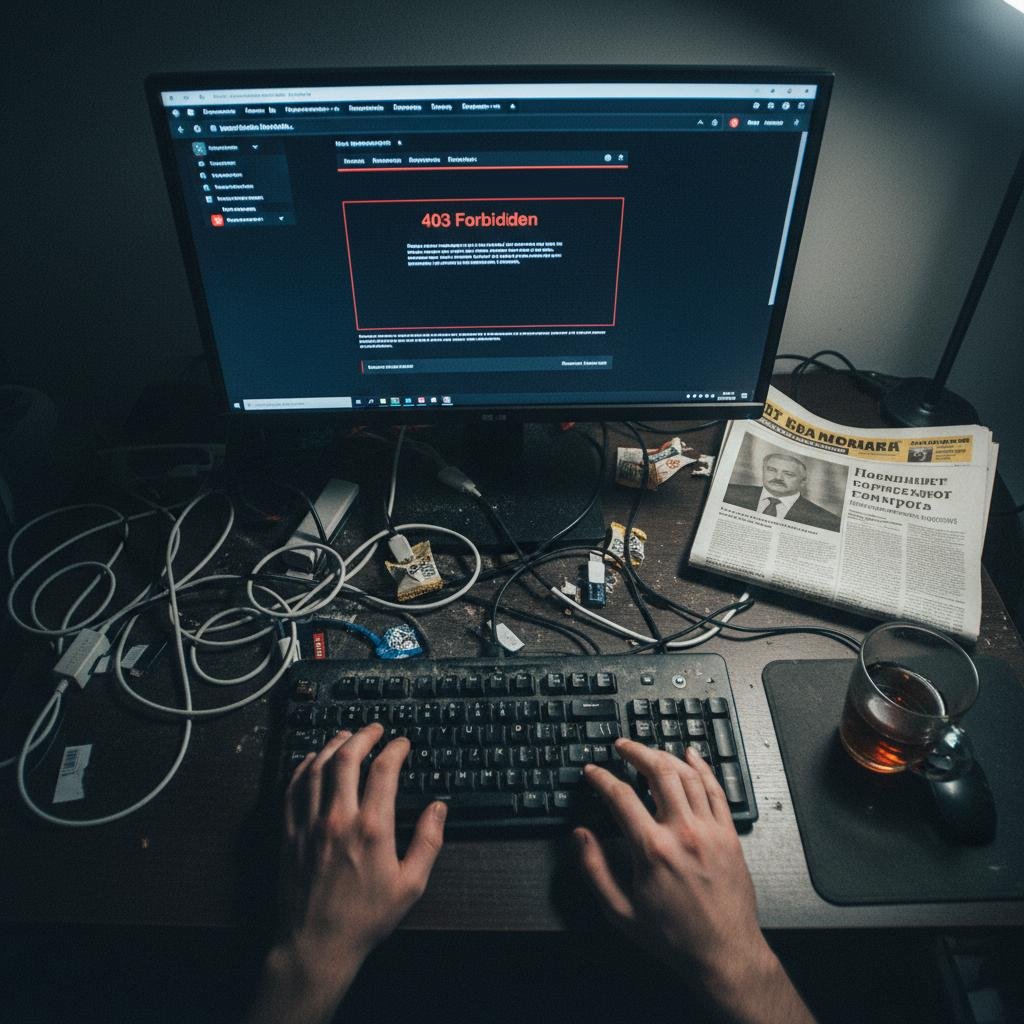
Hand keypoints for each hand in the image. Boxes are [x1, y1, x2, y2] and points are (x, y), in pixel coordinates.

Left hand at [247, 723, 446, 1023]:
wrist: (317, 944)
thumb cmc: (366, 918)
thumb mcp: (411, 885)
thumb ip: (428, 842)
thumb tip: (439, 808)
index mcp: (371, 828)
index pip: (384, 770)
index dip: (395, 749)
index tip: (402, 743)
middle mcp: (338, 818)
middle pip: (347, 758)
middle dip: (363, 735)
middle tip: (375, 728)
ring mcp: (309, 824)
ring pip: (317, 767)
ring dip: (333, 745)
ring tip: (346, 736)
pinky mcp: (289, 833)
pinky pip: (292, 788)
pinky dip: (303, 767)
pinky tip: (312, 761)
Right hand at [576, 741, 813, 1023]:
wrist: (724, 954)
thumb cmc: (672, 937)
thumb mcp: (620, 911)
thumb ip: (594, 869)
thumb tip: (579, 835)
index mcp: (652, 849)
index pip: (621, 797)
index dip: (602, 778)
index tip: (592, 771)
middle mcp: (683, 832)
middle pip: (658, 773)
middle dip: (636, 752)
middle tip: (622, 746)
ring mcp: (710, 831)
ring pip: (687, 776)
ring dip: (665, 756)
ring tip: (649, 751)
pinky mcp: (729, 835)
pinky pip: (716, 790)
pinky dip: (703, 768)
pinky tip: (692, 756)